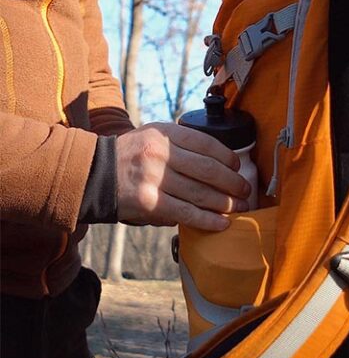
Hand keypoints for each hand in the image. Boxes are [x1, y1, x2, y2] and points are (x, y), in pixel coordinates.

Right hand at [116, 123, 250, 230]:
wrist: (93, 174)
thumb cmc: (131, 157)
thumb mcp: (152, 137)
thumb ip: (181, 145)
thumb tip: (222, 165)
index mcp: (163, 133)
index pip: (206, 144)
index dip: (227, 158)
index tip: (237, 167)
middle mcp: (160, 154)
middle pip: (208, 170)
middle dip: (233, 183)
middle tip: (246, 191)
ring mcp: (154, 179)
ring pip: (201, 193)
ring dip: (226, 203)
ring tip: (239, 208)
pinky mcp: (149, 203)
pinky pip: (187, 213)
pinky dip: (209, 220)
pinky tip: (223, 223)